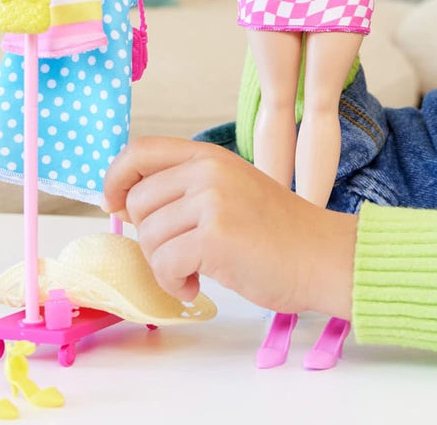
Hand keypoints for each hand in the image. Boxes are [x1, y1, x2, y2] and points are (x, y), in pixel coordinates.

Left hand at [103, 137, 356, 317]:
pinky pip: (164, 264)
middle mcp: (208, 170)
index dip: (115, 178)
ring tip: (194, 271)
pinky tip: (197, 285)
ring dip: (163, 265)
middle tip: (178, 254)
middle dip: (148, 238)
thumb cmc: (278, 232)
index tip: (114, 205)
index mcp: (209, 155)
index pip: (139, 150)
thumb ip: (186, 188)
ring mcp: (212, 200)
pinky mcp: (215, 236)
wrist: (322, 255)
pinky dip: (174, 284)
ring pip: (148, 236)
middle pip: (137, 201)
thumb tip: (126, 204)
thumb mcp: (230, 190)